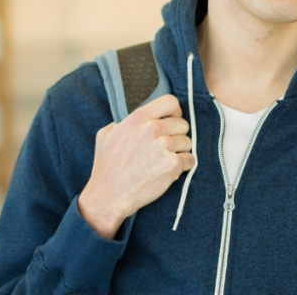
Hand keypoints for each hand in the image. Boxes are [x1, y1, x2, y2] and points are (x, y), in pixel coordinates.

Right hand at [78, 94, 193, 238]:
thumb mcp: (106, 135)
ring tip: (165, 160)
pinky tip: (169, 170)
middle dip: (177, 134)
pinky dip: (183, 166)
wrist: (109, 195)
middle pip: (182, 123)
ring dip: (180, 151)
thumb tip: (132, 120)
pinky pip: (190, 159)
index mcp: (137, 118)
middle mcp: (152, 129)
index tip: (171, 120)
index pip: (170, 102)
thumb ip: (122, 122)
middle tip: (166, 146)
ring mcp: (164, 147)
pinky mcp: (173, 165)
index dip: (174, 111)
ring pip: (187, 142)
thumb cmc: (106, 166)